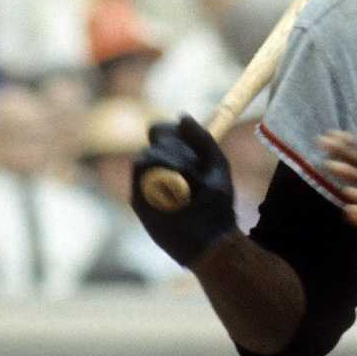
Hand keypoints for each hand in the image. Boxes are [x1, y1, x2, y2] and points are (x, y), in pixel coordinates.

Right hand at [131, 115, 236, 266]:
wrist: (212, 239)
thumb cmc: (218, 203)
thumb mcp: (217, 166)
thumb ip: (202, 139)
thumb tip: (181, 117)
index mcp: (177, 155)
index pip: (161, 131)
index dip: (168, 130)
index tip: (181, 136)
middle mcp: (159, 167)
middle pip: (155, 141)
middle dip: (174, 149)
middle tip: (192, 168)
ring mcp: (147, 183)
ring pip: (145, 156)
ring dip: (168, 162)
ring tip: (188, 180)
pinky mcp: (138, 200)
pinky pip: (139, 178)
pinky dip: (158, 177)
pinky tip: (177, 191)